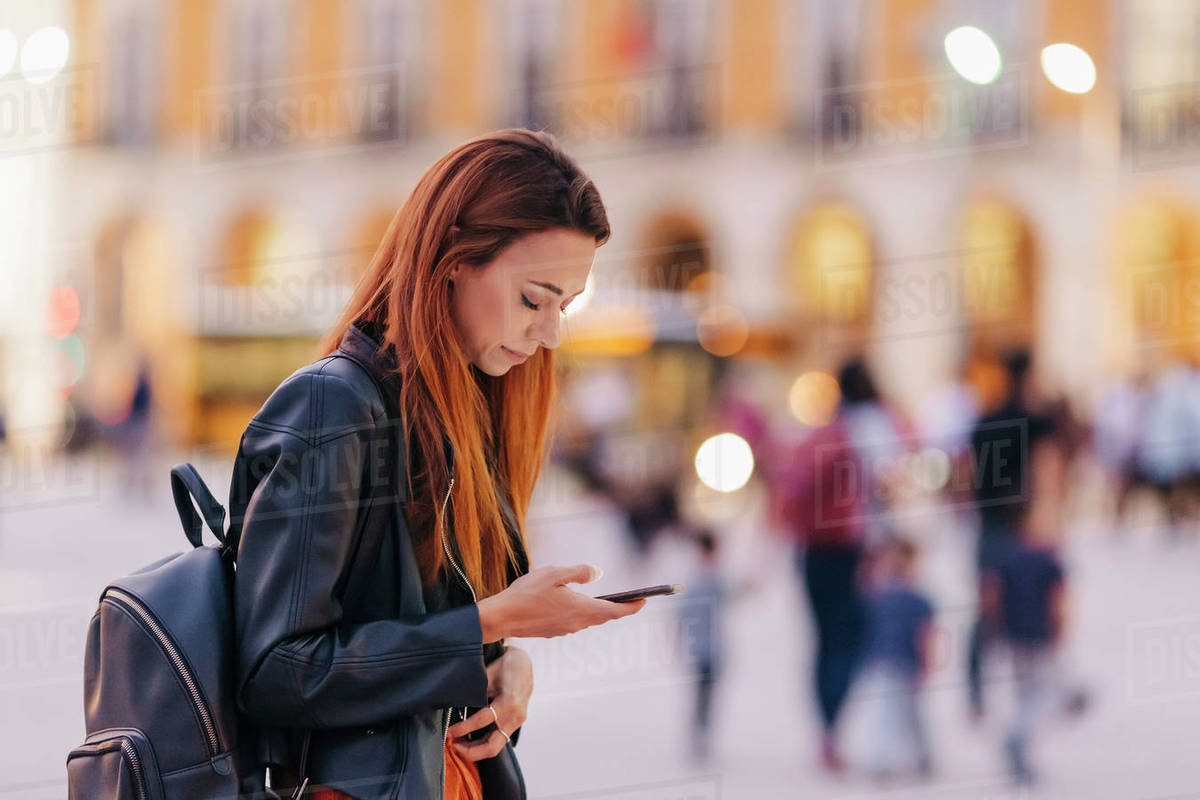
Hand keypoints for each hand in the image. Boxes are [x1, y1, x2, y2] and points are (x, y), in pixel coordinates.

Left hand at [448, 645, 532, 760]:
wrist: (524, 664)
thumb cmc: (504, 667)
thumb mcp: (487, 675)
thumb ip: (474, 692)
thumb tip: (451, 705)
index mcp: (508, 702)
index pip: (481, 721)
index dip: (462, 729)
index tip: (448, 732)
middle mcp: (514, 717)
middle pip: (491, 746)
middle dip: (469, 751)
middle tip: (453, 745)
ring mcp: (516, 722)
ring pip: (494, 748)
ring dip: (475, 750)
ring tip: (458, 743)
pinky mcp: (514, 725)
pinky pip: (498, 741)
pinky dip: (482, 743)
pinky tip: (470, 740)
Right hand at [476, 564, 646, 640]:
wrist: (502, 617)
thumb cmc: (527, 593)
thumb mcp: (555, 573)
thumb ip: (579, 572)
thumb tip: (598, 573)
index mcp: (582, 609)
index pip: (615, 611)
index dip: (632, 607)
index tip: (644, 601)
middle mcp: (577, 623)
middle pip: (604, 616)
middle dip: (619, 609)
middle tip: (631, 600)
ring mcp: (565, 629)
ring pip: (589, 619)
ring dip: (599, 610)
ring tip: (606, 600)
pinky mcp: (554, 631)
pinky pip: (574, 621)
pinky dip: (582, 613)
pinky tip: (575, 603)